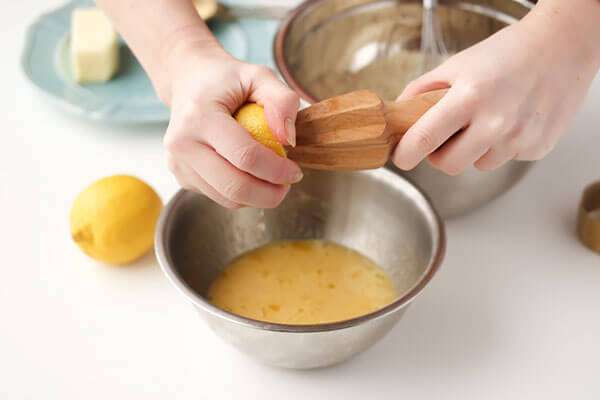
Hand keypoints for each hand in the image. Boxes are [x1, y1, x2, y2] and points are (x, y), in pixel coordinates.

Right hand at [163, 48, 301, 208]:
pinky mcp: (182, 177)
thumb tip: (287, 140)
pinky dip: (242, 194)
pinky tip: (250, 174)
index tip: (296, 172)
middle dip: (270, 194)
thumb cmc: (227, 79)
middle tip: (288, 184)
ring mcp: (179, 164)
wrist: (188, 80)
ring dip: (258, 197)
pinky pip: (220, 196)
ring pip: (228, 198)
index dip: (277, 171)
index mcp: (199, 117)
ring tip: (273, 179)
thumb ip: (282, 101)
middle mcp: (182, 144)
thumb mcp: (259, 75)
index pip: (245, 156)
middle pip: (234, 186)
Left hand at [392, 10, 598, 174]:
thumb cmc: (508, 53)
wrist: (562, 46)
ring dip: (474, 150)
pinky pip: (506, 159)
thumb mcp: (457, 64)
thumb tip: (399, 113)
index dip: (406, 154)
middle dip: (439, 155)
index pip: (424, 139)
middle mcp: (495, 122)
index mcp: (469, 97)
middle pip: (448, 166)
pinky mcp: (538, 147)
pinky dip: (502, 146)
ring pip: (478, 165)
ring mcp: (519, 138)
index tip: (400, 157)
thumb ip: (422, 90)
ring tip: (486, 119)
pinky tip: (511, 120)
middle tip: (445, 136)